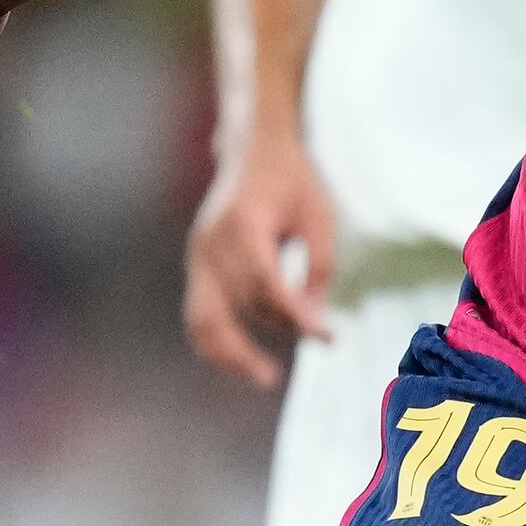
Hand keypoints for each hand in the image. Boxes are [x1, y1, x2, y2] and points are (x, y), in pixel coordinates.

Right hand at [183, 132, 338, 388]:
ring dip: (232, 353)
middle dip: (279, 328)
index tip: (328, 336)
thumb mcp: (318, 217)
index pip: (267, 285)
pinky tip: (239, 361)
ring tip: (262, 376)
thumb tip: (311, 321)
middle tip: (313, 345)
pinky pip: (197, 313)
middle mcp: (211, 241)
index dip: (297, 316)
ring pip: (205, 318)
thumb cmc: (292, 180)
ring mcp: (197, 254)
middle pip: (240, 303)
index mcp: (242, 223)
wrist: (253, 149)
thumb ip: (317, 268)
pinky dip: (214, 342)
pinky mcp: (196, 264)